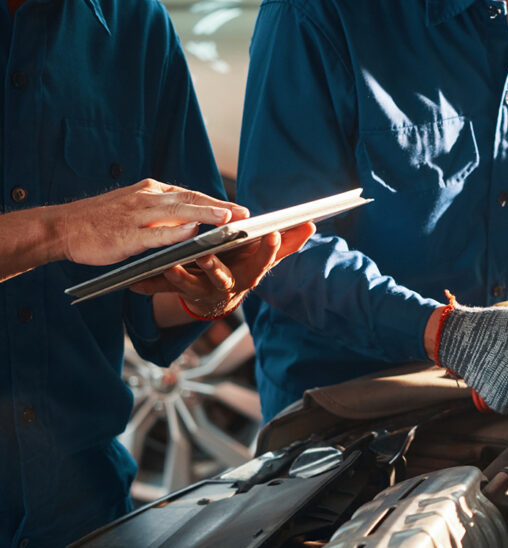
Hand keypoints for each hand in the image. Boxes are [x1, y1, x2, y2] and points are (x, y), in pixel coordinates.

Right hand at [57, 179, 248, 265]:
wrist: (62, 228)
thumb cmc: (100, 221)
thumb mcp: (133, 208)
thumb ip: (161, 212)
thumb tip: (191, 219)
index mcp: (150, 191)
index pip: (190, 194)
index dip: (216, 201)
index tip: (239, 210)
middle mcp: (146, 198)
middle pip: (189, 199)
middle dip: (219, 207)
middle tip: (245, 214)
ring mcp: (136, 216)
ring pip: (177, 212)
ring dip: (204, 213)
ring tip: (228, 219)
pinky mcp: (126, 235)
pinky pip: (156, 233)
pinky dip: (176, 232)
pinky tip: (194, 233)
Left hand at [130, 222, 315, 318]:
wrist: (212, 299)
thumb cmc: (240, 270)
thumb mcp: (263, 261)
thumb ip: (286, 245)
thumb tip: (311, 225)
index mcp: (249, 275)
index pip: (263, 262)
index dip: (268, 250)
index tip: (271, 233)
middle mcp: (226, 286)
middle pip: (221, 278)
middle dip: (214, 266)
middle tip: (206, 254)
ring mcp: (201, 292)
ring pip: (187, 286)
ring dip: (177, 278)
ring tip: (168, 265)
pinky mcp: (177, 294)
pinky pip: (160, 291)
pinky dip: (147, 286)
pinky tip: (134, 283)